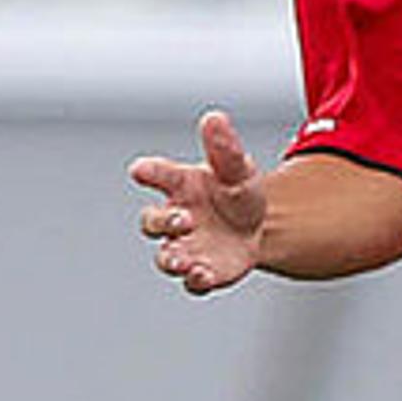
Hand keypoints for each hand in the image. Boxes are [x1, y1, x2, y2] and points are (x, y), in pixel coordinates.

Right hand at [133, 108, 271, 293]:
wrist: (261, 226)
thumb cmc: (237, 192)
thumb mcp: (238, 169)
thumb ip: (224, 148)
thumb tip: (214, 118)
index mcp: (181, 185)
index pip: (157, 175)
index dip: (147, 172)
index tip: (140, 170)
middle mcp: (176, 218)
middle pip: (152, 221)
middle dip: (163, 222)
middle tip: (184, 219)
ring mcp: (187, 247)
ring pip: (166, 257)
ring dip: (171, 260)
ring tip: (183, 262)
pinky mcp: (203, 272)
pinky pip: (192, 282)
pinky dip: (195, 281)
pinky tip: (203, 275)